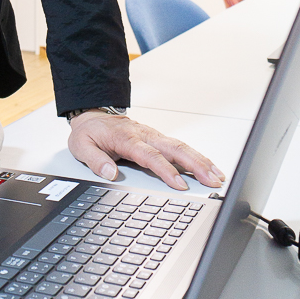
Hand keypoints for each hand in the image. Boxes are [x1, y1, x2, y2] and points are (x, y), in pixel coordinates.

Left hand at [67, 111, 224, 191]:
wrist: (93, 114)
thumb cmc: (90, 132)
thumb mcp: (82, 146)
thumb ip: (95, 161)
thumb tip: (110, 174)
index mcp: (127, 139)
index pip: (150, 156)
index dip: (166, 170)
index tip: (180, 184)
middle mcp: (144, 135)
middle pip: (174, 149)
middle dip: (196, 165)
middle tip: (212, 181)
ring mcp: (153, 136)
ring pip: (181, 146)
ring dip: (201, 161)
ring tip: (218, 176)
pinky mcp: (157, 138)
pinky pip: (180, 146)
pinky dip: (196, 156)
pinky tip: (208, 167)